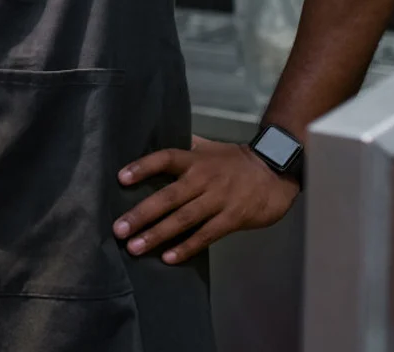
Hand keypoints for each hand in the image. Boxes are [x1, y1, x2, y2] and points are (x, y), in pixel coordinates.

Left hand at [112, 135, 298, 263]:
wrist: (274, 171)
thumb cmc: (235, 160)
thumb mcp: (209, 147)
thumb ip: (185, 145)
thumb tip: (158, 134)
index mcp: (195, 159)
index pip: (165, 159)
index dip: (143, 167)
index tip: (121, 178)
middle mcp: (202, 178)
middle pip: (168, 196)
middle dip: (142, 213)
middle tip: (119, 228)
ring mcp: (217, 199)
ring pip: (183, 219)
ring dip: (158, 234)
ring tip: (135, 247)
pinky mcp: (232, 218)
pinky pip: (205, 235)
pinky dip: (186, 247)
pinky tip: (168, 258)